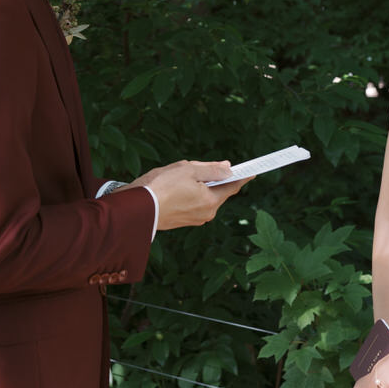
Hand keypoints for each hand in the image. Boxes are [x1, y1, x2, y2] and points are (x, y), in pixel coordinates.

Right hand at [133, 160, 249, 230]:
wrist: (135, 208)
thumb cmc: (161, 186)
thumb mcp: (189, 170)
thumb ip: (212, 169)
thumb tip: (228, 168)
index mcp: (211, 201)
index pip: (232, 186)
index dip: (243, 176)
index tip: (253, 171)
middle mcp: (206, 214)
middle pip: (217, 192)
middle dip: (214, 179)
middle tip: (205, 166)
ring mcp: (194, 219)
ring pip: (204, 198)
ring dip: (201, 186)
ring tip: (183, 175)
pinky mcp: (182, 221)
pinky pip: (193, 204)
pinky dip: (192, 194)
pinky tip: (177, 186)